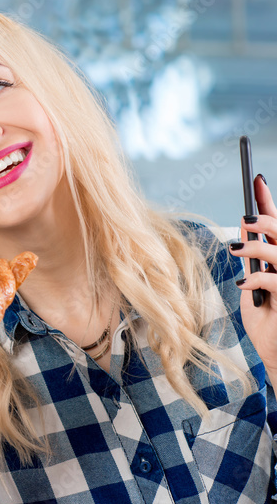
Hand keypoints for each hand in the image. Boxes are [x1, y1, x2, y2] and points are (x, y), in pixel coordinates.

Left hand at [233, 175, 276, 368]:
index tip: (257, 179)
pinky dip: (259, 278)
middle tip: (245, 220)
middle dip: (266, 221)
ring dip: (258, 246)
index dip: (268, 202)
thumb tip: (242, 229)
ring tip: (236, 248)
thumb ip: (252, 260)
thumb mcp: (253, 286)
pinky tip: (245, 283)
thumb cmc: (267, 323)